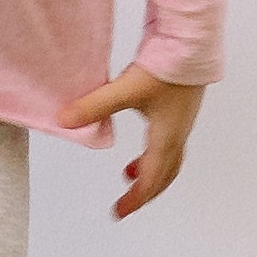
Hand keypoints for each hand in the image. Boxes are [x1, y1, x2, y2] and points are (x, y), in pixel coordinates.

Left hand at [57, 67, 201, 216]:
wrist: (192, 44)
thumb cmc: (166, 68)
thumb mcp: (125, 89)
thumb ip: (93, 106)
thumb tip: (64, 122)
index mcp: (166, 138)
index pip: (151, 179)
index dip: (135, 199)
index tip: (119, 213)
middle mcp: (177, 134)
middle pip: (165, 174)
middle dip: (145, 192)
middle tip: (126, 205)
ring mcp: (181, 121)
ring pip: (169, 158)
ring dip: (151, 171)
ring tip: (129, 173)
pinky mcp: (180, 108)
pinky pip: (168, 141)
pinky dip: (154, 151)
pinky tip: (142, 139)